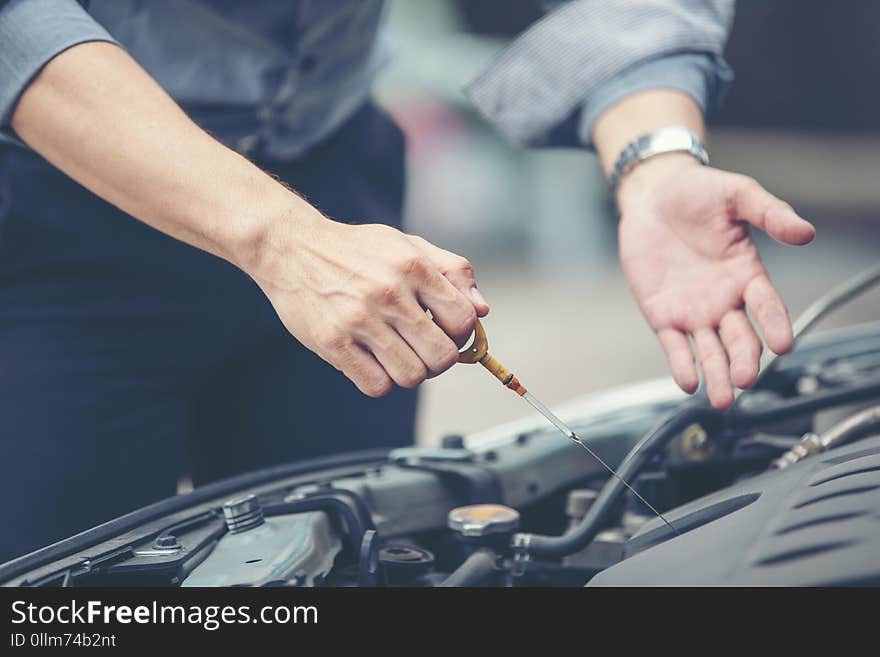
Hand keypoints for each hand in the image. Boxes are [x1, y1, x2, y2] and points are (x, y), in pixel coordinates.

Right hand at [247, 211, 488, 396]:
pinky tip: (371, 360)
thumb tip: (482, 310)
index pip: (464, 320)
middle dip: (439, 359)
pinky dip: (380, 381)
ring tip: (396, 353)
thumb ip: (452, 271)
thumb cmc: (356, 250)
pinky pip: (376, 386)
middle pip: (441, 356)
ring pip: (411, 376)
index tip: (445, 330)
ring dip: (409, 372)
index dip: (461, 333)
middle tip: (423, 348)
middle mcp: (389, 293)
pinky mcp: (332, 343)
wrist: (291, 247)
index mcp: (413, 266)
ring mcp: (359, 320)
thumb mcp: (408, 245)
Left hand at [617, 154, 815, 408]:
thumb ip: (770, 213)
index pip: (767, 307)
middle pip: (740, 337)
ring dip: (717, 374)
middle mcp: (724, 300)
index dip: (776, 325)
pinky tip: (688, 382)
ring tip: (722, 398)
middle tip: (746, 378)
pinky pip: (674, 345)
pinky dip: (681, 364)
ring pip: (710, 350)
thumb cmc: (697, 193)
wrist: (651, 195)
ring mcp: (694, 311)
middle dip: (745, 360)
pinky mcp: (663, 315)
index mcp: (747, 275)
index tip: (785, 345)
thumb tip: (806, 232)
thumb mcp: (737, 195)